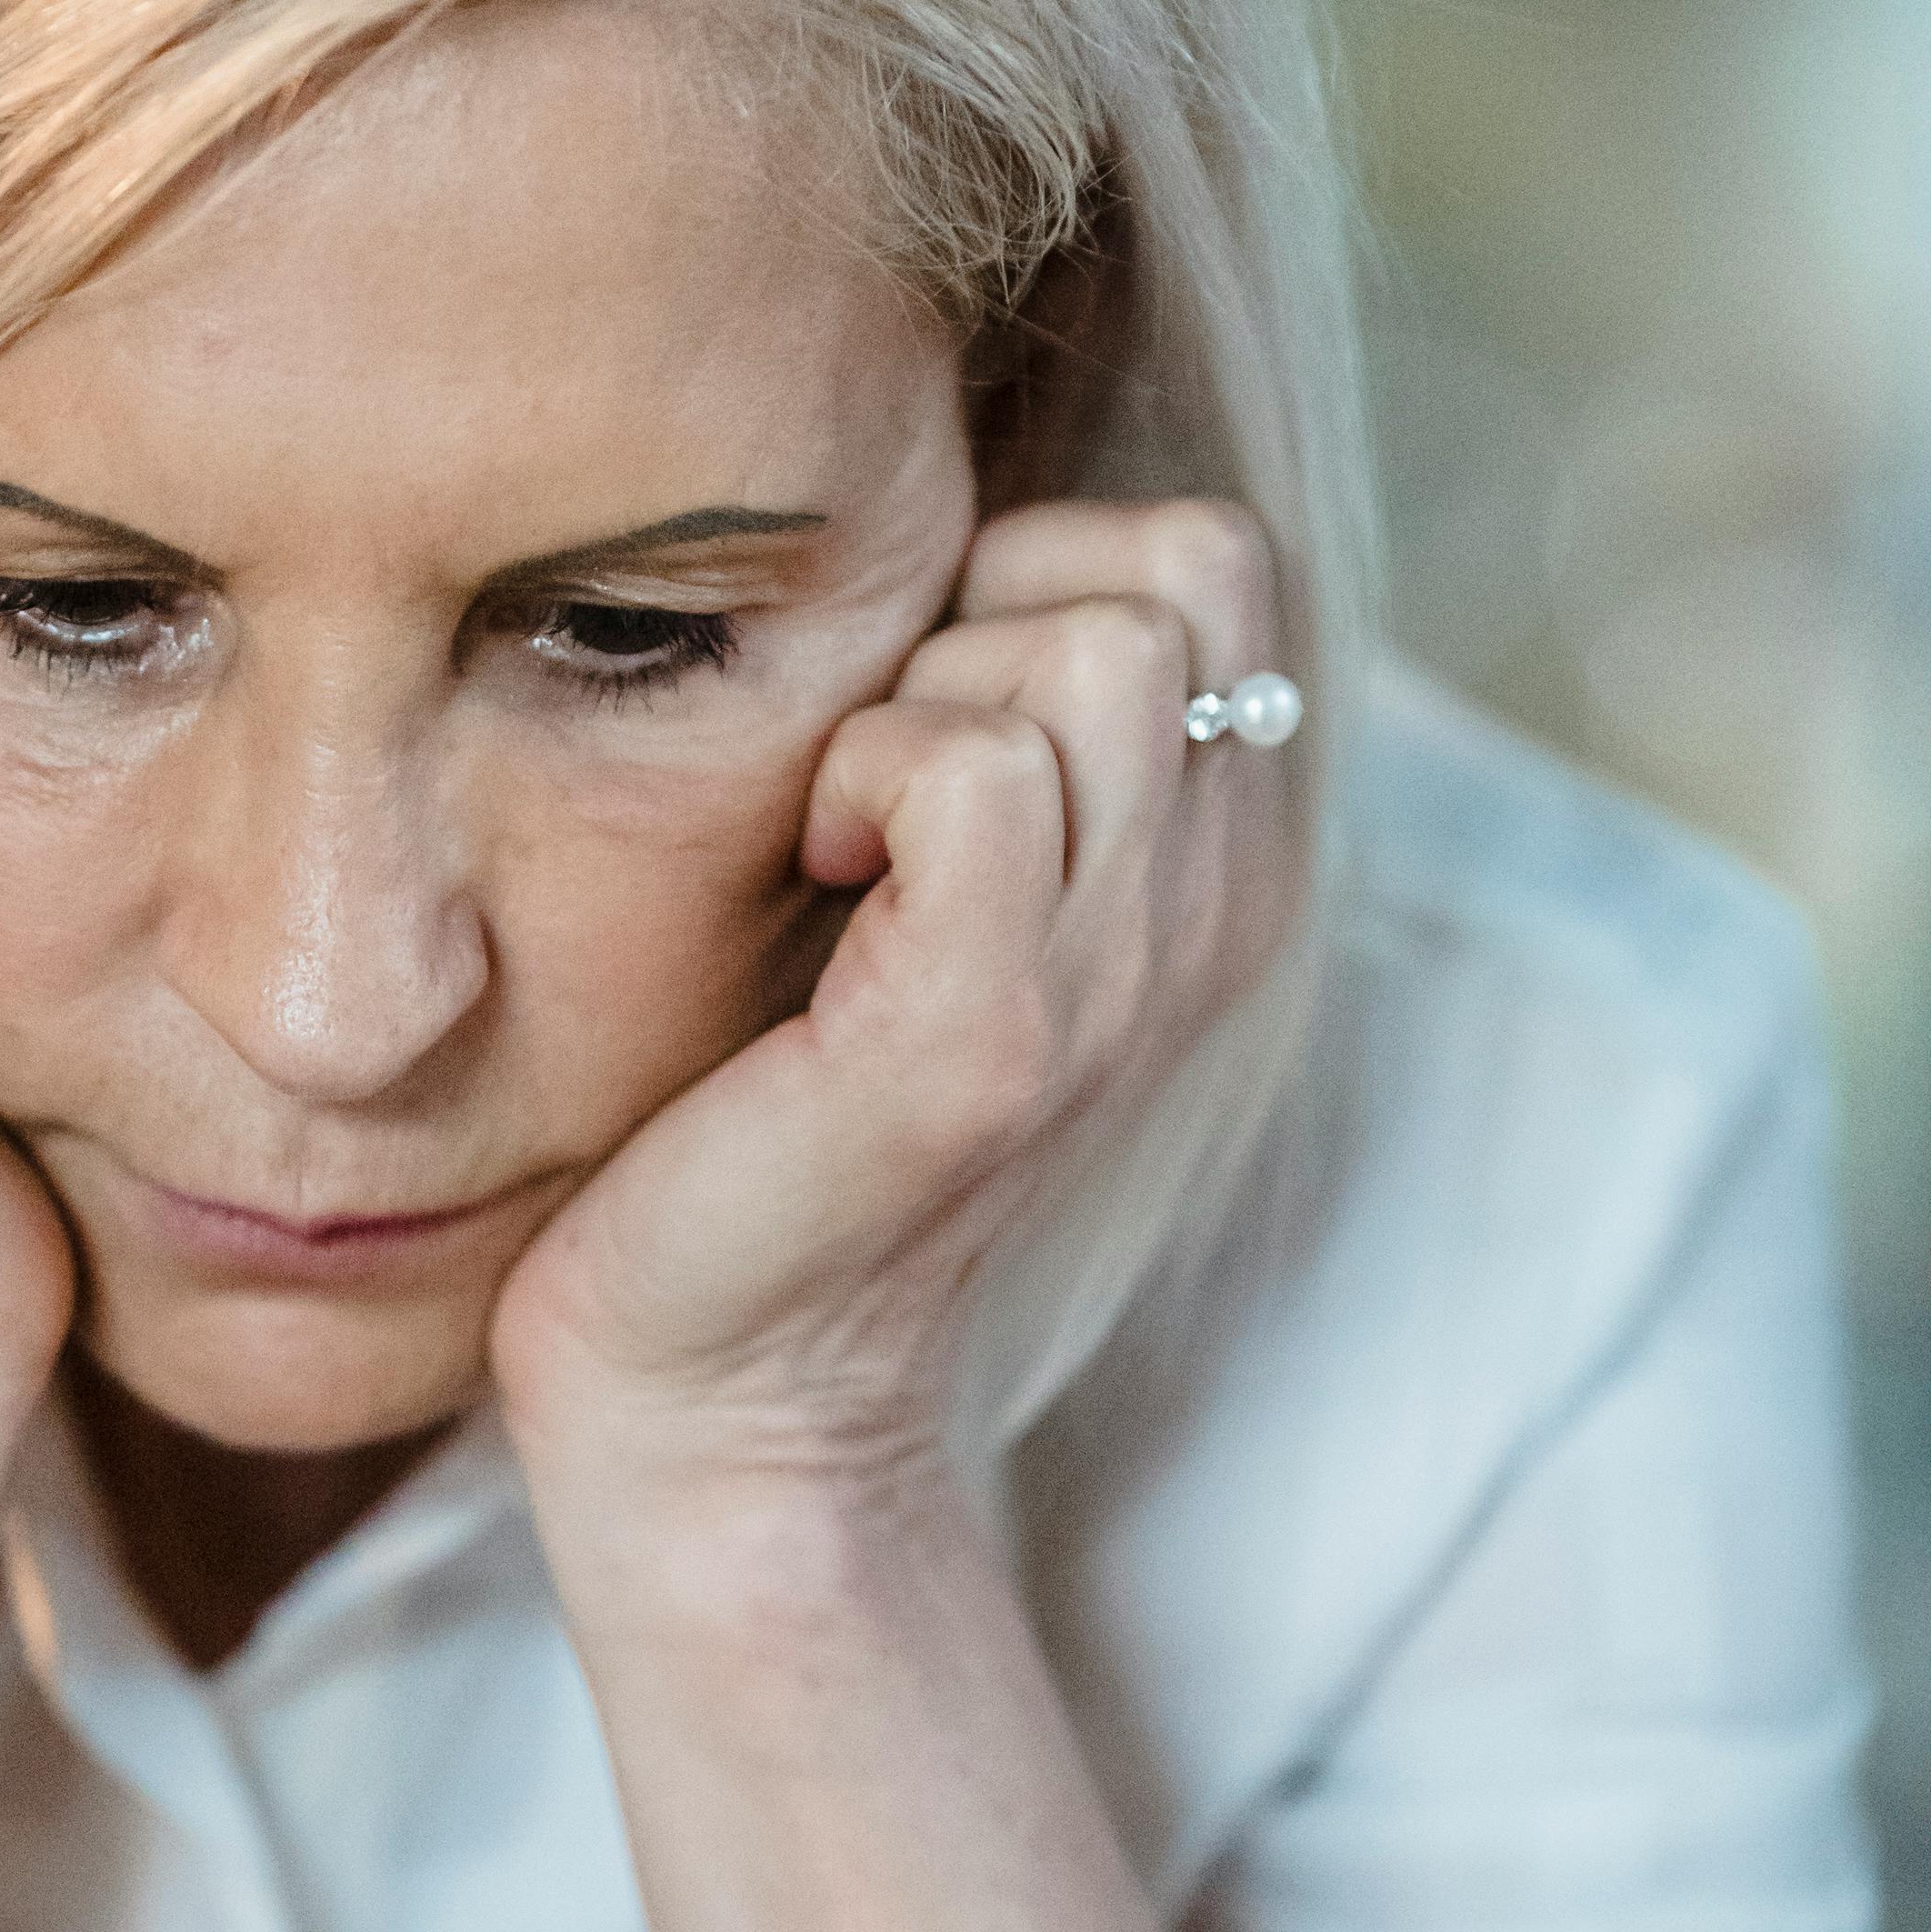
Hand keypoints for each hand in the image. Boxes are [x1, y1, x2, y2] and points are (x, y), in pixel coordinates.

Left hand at [490, 500, 1301, 1511]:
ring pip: (1099, 646)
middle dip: (995, 609)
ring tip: (844, 839)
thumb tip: (947, 540)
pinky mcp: (992, 1031)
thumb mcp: (918, 890)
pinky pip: (984, 767)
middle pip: (1188, 565)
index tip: (924, 721)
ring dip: (926, 697)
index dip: (1050, 570)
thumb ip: (995, 732)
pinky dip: (871, 775)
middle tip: (879, 771)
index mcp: (1208, 870)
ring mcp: (1117, 976)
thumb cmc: (763, 1111)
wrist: (714, 1391)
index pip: (1217, 557)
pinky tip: (813, 878)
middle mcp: (1205, 916)